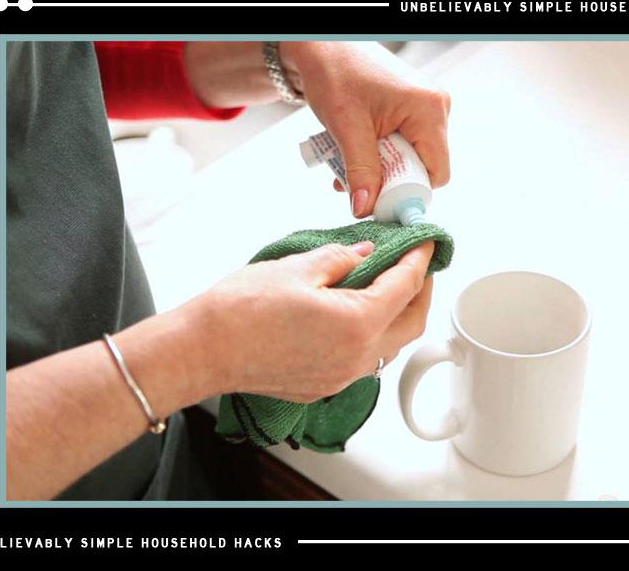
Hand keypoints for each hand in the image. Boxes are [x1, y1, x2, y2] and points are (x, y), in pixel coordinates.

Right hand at [177, 240, 434, 402]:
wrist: (203, 350)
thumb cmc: (241, 309)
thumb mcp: (297, 268)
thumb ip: (340, 259)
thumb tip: (364, 255)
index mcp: (357, 323)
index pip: (406, 286)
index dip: (419, 259)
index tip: (425, 243)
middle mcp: (357, 357)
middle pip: (412, 323)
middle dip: (421, 291)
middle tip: (415, 265)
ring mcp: (342, 377)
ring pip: (390, 345)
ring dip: (397, 315)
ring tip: (387, 286)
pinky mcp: (324, 385)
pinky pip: (364, 360)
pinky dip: (372, 334)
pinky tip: (355, 314)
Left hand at [281, 42, 451, 216]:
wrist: (323, 47)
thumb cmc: (335, 72)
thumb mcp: (347, 128)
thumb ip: (360, 171)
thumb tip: (365, 209)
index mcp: (428, 111)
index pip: (436, 173)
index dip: (408, 193)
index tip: (377, 202)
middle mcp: (434, 110)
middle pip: (420, 168)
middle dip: (386, 181)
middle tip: (352, 182)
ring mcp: (423, 110)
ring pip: (407, 159)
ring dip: (376, 170)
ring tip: (345, 163)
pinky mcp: (410, 112)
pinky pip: (400, 146)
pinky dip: (375, 157)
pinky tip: (351, 153)